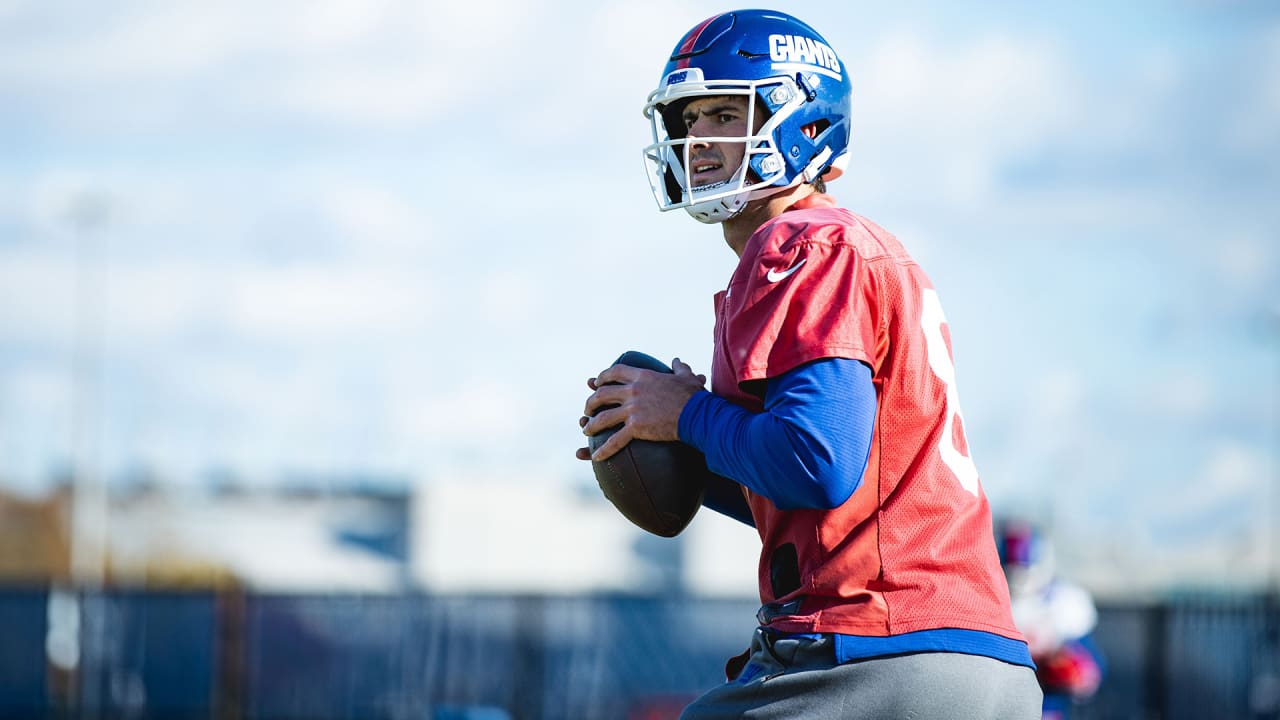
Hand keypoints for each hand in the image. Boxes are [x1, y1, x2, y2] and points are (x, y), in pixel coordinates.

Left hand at [575, 358, 706, 462]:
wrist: (697, 414)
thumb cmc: (694, 396)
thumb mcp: (687, 377)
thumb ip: (679, 368)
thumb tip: (677, 361)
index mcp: (643, 376)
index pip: (615, 372)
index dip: (602, 377)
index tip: (595, 382)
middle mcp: (634, 391)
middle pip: (603, 394)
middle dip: (591, 402)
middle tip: (587, 410)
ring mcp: (633, 409)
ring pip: (603, 417)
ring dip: (592, 425)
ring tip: (586, 430)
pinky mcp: (636, 427)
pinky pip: (615, 439)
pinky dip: (604, 449)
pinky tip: (596, 456)